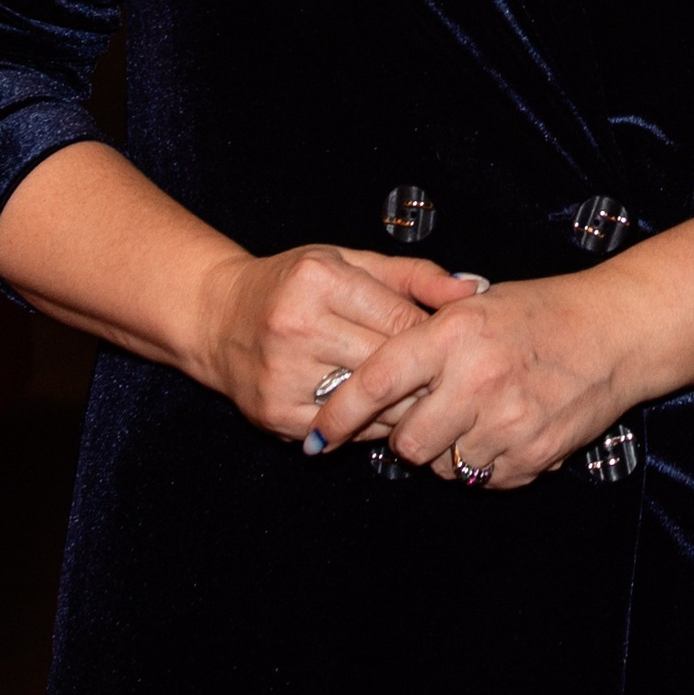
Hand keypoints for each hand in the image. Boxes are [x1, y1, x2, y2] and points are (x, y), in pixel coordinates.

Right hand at [193, 244, 480, 443]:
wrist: (216, 318)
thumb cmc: (293, 285)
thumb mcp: (349, 262)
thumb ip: (415, 276)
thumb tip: (477, 289)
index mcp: (318, 279)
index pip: (400, 320)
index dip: (430, 336)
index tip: (445, 345)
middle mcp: (296, 326)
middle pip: (387, 365)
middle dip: (421, 376)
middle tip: (444, 380)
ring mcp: (281, 373)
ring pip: (368, 405)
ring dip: (398, 406)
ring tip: (412, 397)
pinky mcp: (274, 412)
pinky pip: (341, 431)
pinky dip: (364, 427)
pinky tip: (371, 413)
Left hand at [309, 275, 628, 488]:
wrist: (617, 331)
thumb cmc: (540, 312)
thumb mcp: (473, 307)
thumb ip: (423, 341)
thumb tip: (369, 387)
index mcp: (453, 332)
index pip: (376, 381)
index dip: (339, 413)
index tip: (318, 436)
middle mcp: (476, 378)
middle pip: (407, 442)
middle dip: (406, 438)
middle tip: (425, 418)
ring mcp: (508, 420)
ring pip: (445, 467)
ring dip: (449, 452)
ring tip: (475, 417)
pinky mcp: (534, 454)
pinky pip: (485, 479)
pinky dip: (485, 463)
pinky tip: (504, 429)